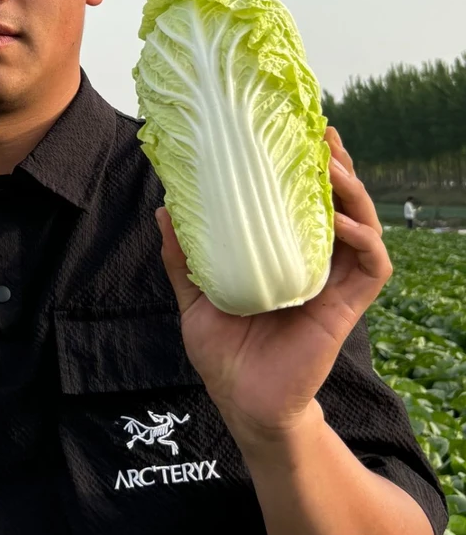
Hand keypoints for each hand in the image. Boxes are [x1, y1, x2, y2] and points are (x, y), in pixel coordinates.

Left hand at [156, 126, 391, 442]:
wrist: (242, 403)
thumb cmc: (223, 352)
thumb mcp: (194, 296)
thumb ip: (183, 256)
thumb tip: (164, 207)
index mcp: (280, 253)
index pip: (301, 201)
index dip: (305, 167)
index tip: (296, 131)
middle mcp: (311, 261)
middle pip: (338, 203)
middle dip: (336, 166)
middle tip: (322, 134)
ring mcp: (332, 283)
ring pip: (363, 225)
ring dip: (353, 193)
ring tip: (333, 167)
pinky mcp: (345, 307)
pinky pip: (371, 266)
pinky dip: (364, 239)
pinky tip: (340, 222)